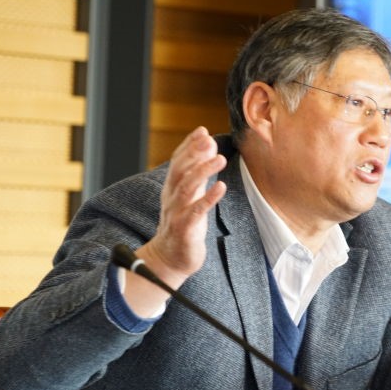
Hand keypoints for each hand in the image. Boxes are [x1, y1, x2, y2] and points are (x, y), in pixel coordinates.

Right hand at [137, 126, 226, 288]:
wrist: (169, 259)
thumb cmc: (183, 223)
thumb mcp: (190, 196)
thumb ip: (197, 172)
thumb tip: (208, 145)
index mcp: (172, 188)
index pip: (177, 161)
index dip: (189, 145)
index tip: (202, 130)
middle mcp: (171, 198)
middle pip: (179, 171)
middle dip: (193, 154)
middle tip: (209, 140)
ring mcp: (176, 213)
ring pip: (187, 188)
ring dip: (202, 171)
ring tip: (220, 159)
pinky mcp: (185, 230)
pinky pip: (196, 212)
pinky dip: (208, 198)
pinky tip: (221, 187)